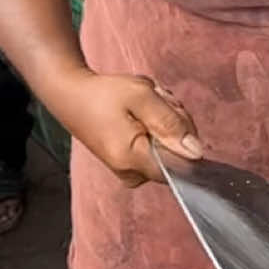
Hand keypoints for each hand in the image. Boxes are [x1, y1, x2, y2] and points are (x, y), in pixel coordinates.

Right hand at [43, 67, 200, 185]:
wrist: (72, 96)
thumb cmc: (103, 94)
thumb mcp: (141, 96)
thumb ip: (170, 123)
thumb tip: (196, 152)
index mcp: (134, 159)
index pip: (183, 166)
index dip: (185, 137)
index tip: (168, 113)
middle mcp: (134, 175)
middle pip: (180, 155)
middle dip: (175, 122)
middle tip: (153, 103)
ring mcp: (133, 174)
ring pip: (172, 150)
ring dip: (166, 122)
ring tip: (144, 107)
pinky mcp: (133, 167)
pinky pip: (160, 150)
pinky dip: (158, 129)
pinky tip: (142, 115)